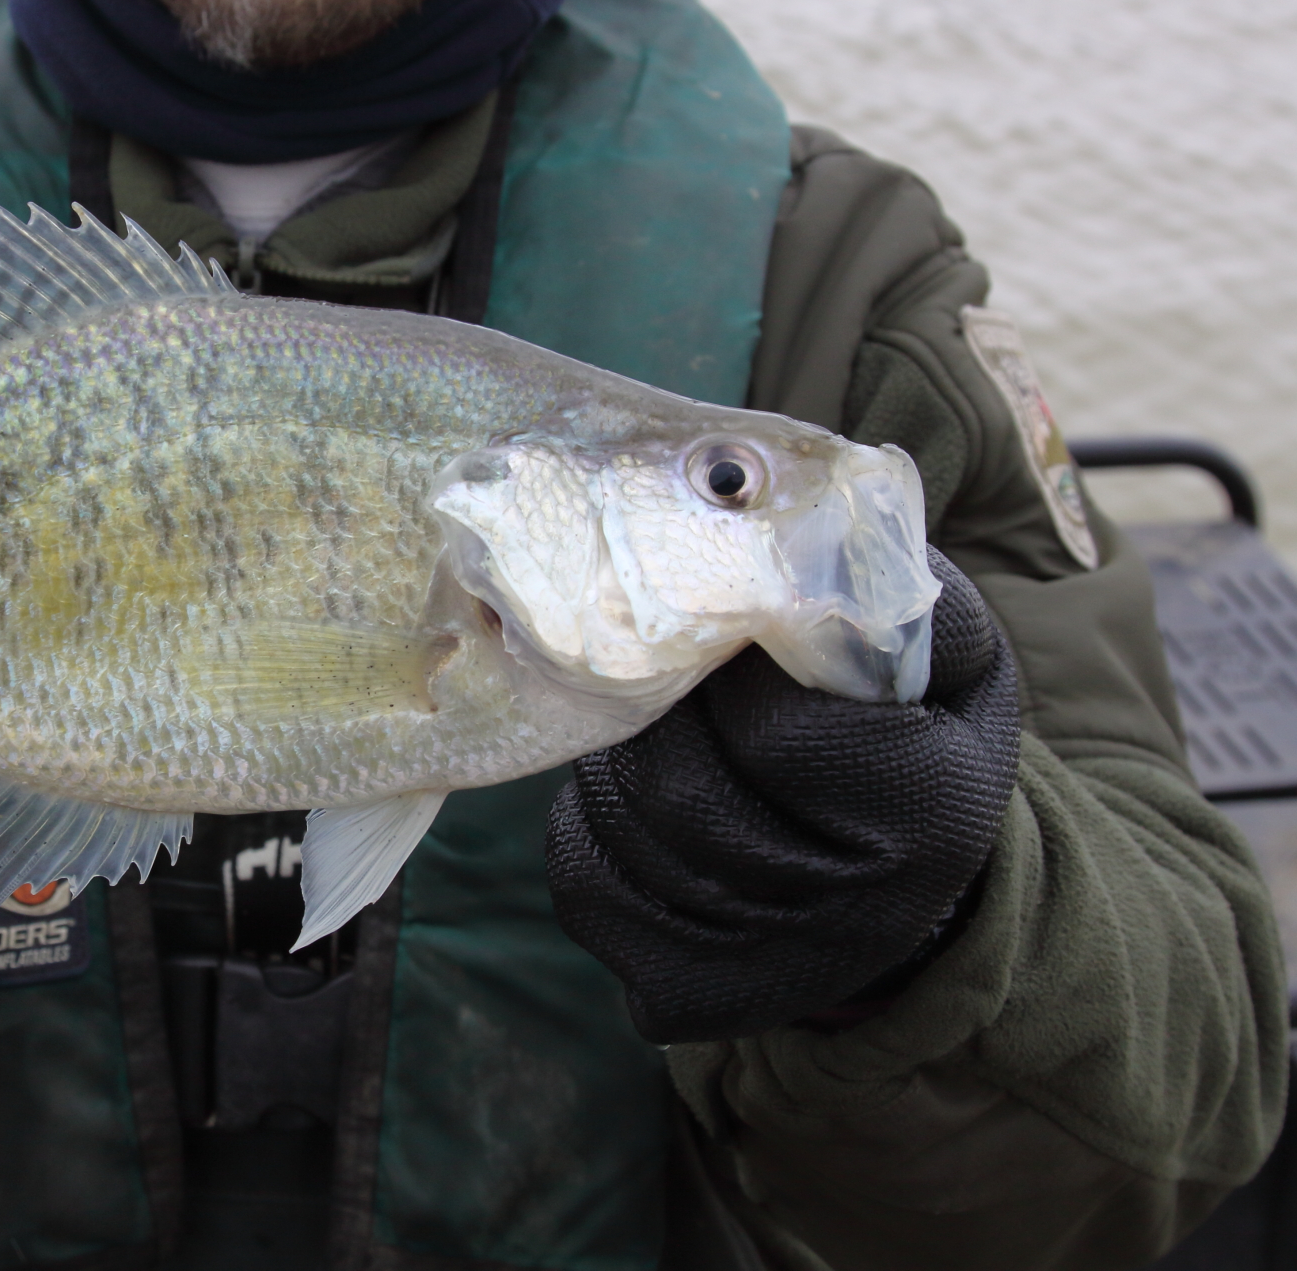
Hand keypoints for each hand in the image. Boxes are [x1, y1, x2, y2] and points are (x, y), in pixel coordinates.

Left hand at [546, 547, 1019, 1042]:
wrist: (907, 896)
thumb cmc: (913, 745)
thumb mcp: (946, 658)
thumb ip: (890, 591)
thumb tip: (803, 531)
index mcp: (931, 816)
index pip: (770, 720)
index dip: (733, 661)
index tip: (736, 639)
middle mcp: (850, 915)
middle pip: (674, 777)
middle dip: (653, 707)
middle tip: (676, 675)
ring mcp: (760, 968)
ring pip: (616, 818)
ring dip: (614, 755)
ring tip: (663, 732)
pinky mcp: (680, 993)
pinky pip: (580, 870)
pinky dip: (588, 816)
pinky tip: (642, 801)